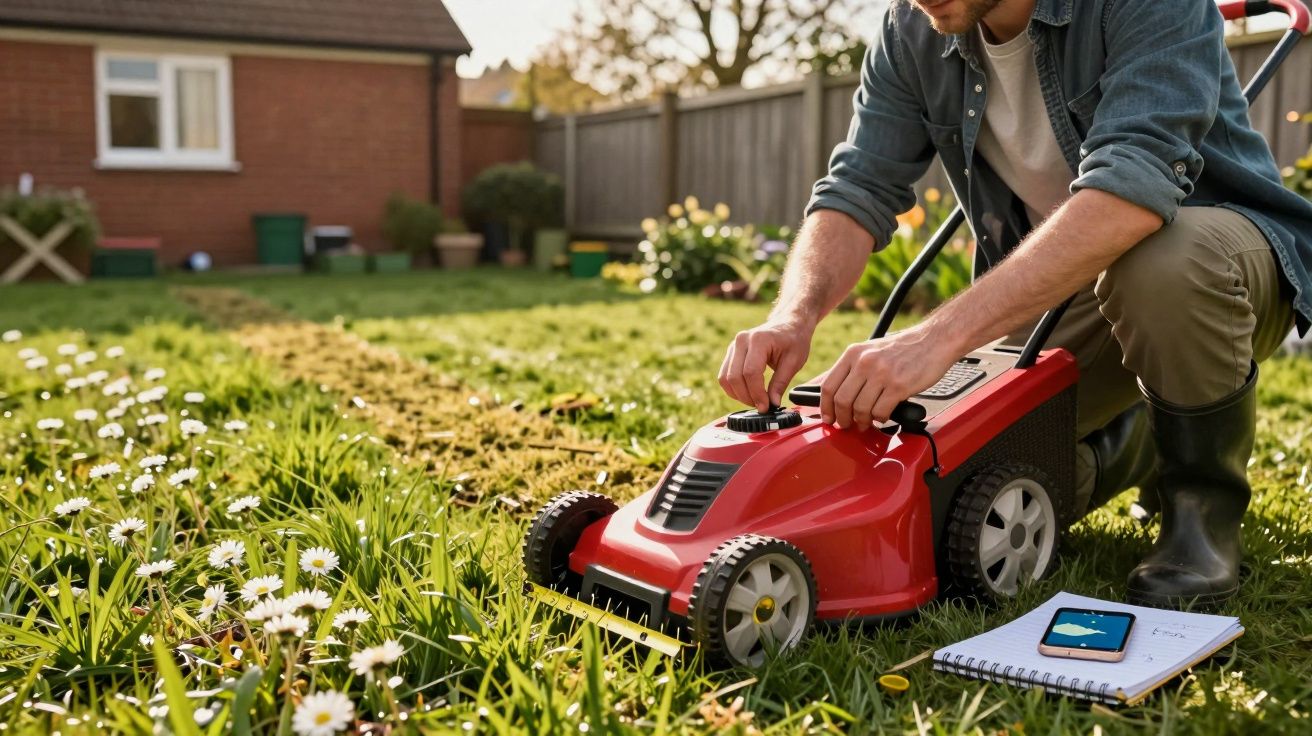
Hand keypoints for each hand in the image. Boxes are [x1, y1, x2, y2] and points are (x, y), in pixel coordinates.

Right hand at [718, 317, 814, 411]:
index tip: (766, 406)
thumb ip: (780, 383)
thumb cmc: (794, 340)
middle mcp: (742, 340)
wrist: (788, 324)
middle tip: (762, 406)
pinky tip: (749, 394)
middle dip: (747, 397)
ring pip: (725, 378)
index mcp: (759, 339)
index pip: (750, 372)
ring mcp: (734, 346)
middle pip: (734, 377)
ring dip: (738, 395)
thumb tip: (772, 404)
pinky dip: (734, 389)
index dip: (756, 394)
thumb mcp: (794, 362)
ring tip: (755, 401)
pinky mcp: (731, 353)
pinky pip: (725, 375)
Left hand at [820, 324, 958, 429]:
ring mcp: (882, 374)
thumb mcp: (870, 350)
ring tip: (866, 423)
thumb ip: (853, 369)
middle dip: (842, 418)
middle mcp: (865, 362)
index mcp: (853, 353)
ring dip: (862, 421)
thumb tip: (835, 394)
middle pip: (842, 400)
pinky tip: (883, 416)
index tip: (828, 418)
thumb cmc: (904, 348)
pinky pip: (880, 412)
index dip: (825, 407)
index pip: (828, 385)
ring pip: (860, 409)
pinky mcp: (898, 386)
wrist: (935, 340)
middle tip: (846, 425)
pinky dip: (880, 419)